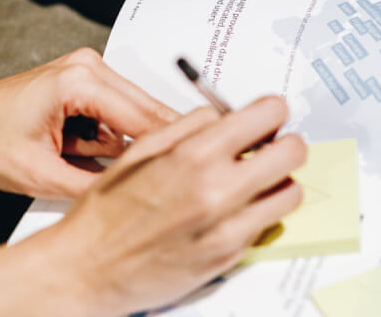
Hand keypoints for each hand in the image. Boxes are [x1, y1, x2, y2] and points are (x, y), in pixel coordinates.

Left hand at [0, 48, 179, 198]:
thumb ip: (95, 185)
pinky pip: (118, 111)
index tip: (191, 170)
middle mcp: (90, 66)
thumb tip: (137, 196)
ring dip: (118, 143)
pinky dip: (107, 134)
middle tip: (140, 178)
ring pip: (135, 114)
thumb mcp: (41, 176)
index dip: (168, 150)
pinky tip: (78, 147)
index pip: (144, 120)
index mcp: (79, 83)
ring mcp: (89, 68)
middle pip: (148, 112)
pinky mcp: (86, 78)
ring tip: (75, 155)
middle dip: (144, 148)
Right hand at [45, 97, 304, 315]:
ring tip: (256, 181)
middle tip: (271, 146)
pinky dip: (260, 212)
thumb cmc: (105, 214)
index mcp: (194, 155)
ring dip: (279, 181)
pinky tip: (235, 209)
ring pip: (291, 192)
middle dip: (285, 144)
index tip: (270, 114)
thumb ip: (188, 126)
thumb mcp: (140, 150)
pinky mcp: (230, 256)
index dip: (272, 110)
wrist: (87, 270)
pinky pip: (269, 224)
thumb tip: (223, 114)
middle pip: (293, 152)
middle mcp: (217, 190)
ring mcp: (228, 227)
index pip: (268, 114)